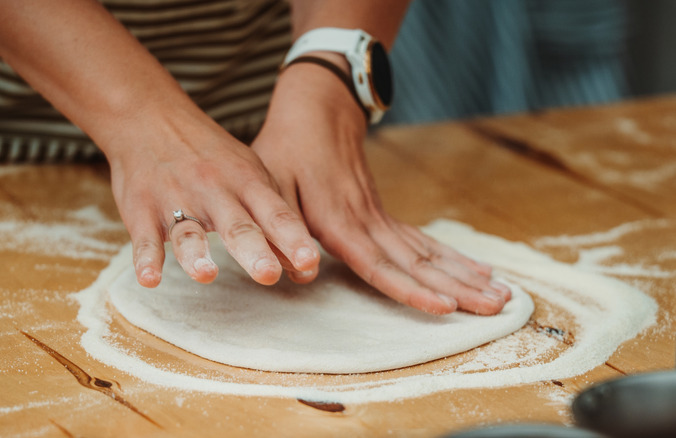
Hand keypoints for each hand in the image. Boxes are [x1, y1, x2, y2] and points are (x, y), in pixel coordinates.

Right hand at [104, 100, 319, 287]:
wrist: (151, 117)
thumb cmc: (211, 156)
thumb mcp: (249, 175)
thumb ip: (274, 219)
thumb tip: (303, 268)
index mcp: (246, 183)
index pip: (275, 214)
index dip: (292, 238)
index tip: (309, 262)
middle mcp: (214, 191)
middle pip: (237, 226)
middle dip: (254, 251)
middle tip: (268, 274)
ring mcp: (176, 200)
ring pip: (189, 232)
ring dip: (196, 255)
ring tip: (207, 275)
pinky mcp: (142, 211)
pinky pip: (144, 238)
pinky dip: (145, 259)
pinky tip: (149, 279)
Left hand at [251, 62, 511, 314]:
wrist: (317, 111)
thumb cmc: (287, 151)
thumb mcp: (271, 185)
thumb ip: (282, 228)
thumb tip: (299, 271)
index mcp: (338, 222)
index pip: (379, 265)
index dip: (411, 289)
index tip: (445, 307)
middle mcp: (368, 222)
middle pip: (419, 263)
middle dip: (459, 288)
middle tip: (499, 307)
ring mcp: (380, 217)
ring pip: (430, 253)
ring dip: (466, 275)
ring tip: (502, 295)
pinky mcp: (385, 214)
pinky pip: (425, 241)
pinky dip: (454, 257)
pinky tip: (481, 270)